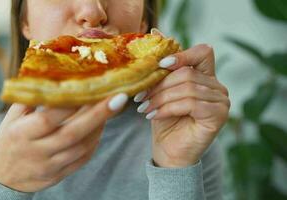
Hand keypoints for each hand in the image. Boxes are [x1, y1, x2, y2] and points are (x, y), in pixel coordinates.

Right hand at [0, 93, 127, 191]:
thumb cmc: (9, 141)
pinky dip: (94, 142)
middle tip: (119, 98)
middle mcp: (36, 151)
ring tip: (111, 109)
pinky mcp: (59, 175)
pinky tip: (100, 127)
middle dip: (98, 115)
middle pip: (72, 134)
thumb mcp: (11, 118)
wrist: (4, 178)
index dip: (70, 104)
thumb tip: (51, 75)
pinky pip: (82, 159)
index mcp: (22, 133)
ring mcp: (49, 166)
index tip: (90, 87)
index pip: (48, 118)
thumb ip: (30, 99)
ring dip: (99, 127)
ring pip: (81, 148)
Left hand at [134, 44, 229, 167]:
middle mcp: (217, 87)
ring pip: (187, 88)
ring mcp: (221, 101)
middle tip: (140, 97)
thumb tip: (155, 32)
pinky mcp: (218, 116)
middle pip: (187, 73)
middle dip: (159, 85)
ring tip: (145, 108)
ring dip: (160, 98)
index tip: (158, 66)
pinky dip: (168, 108)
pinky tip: (154, 116)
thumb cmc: (165, 120)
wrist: (169, 151)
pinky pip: (190, 103)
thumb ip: (163, 67)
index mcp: (206, 76)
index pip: (203, 52)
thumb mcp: (161, 90)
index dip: (181, 55)